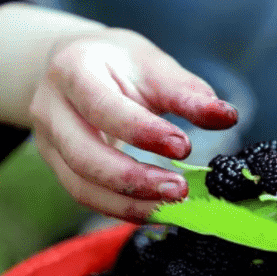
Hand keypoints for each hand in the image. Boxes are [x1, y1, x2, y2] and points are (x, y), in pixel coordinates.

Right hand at [29, 28, 238, 221]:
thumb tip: (228, 116)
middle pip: (85, 156)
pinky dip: (123, 210)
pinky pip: (87, 198)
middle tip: (180, 190)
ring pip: (81, 186)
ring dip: (130, 205)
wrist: (74, 68)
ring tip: (173, 207)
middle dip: (134, 180)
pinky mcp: (58, 169)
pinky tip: (157, 211)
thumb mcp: (152, 65)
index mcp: (72, 70)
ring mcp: (48, 143)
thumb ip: (188, 92)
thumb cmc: (118, 65)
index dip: (142, 132)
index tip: (183, 147)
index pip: (102, 107)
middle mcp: (50, 109)